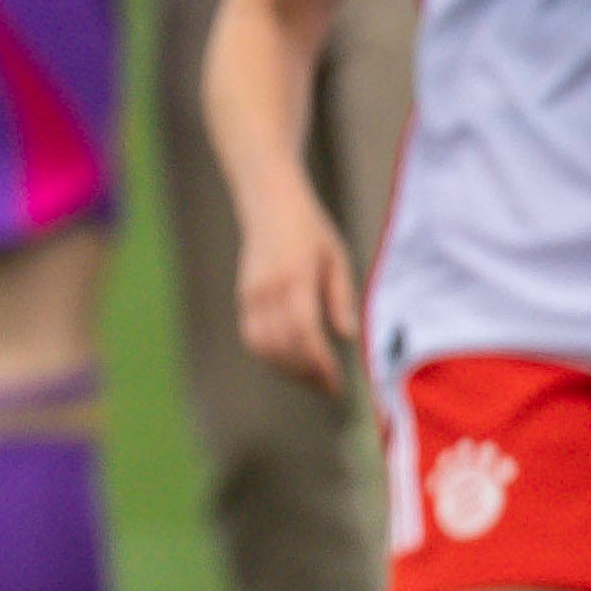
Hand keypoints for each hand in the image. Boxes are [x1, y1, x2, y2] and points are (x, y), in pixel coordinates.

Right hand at [234, 186, 357, 393]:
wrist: (269, 204)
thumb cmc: (311, 229)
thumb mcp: (336, 259)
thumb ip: (341, 298)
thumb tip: (347, 337)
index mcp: (296, 279)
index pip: (305, 334)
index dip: (320, 364)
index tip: (337, 384)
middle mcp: (268, 289)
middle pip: (282, 346)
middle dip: (306, 373)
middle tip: (328, 387)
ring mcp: (251, 294)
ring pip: (262, 346)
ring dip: (286, 369)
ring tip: (310, 377)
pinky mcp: (243, 296)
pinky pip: (252, 336)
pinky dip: (269, 356)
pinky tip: (290, 361)